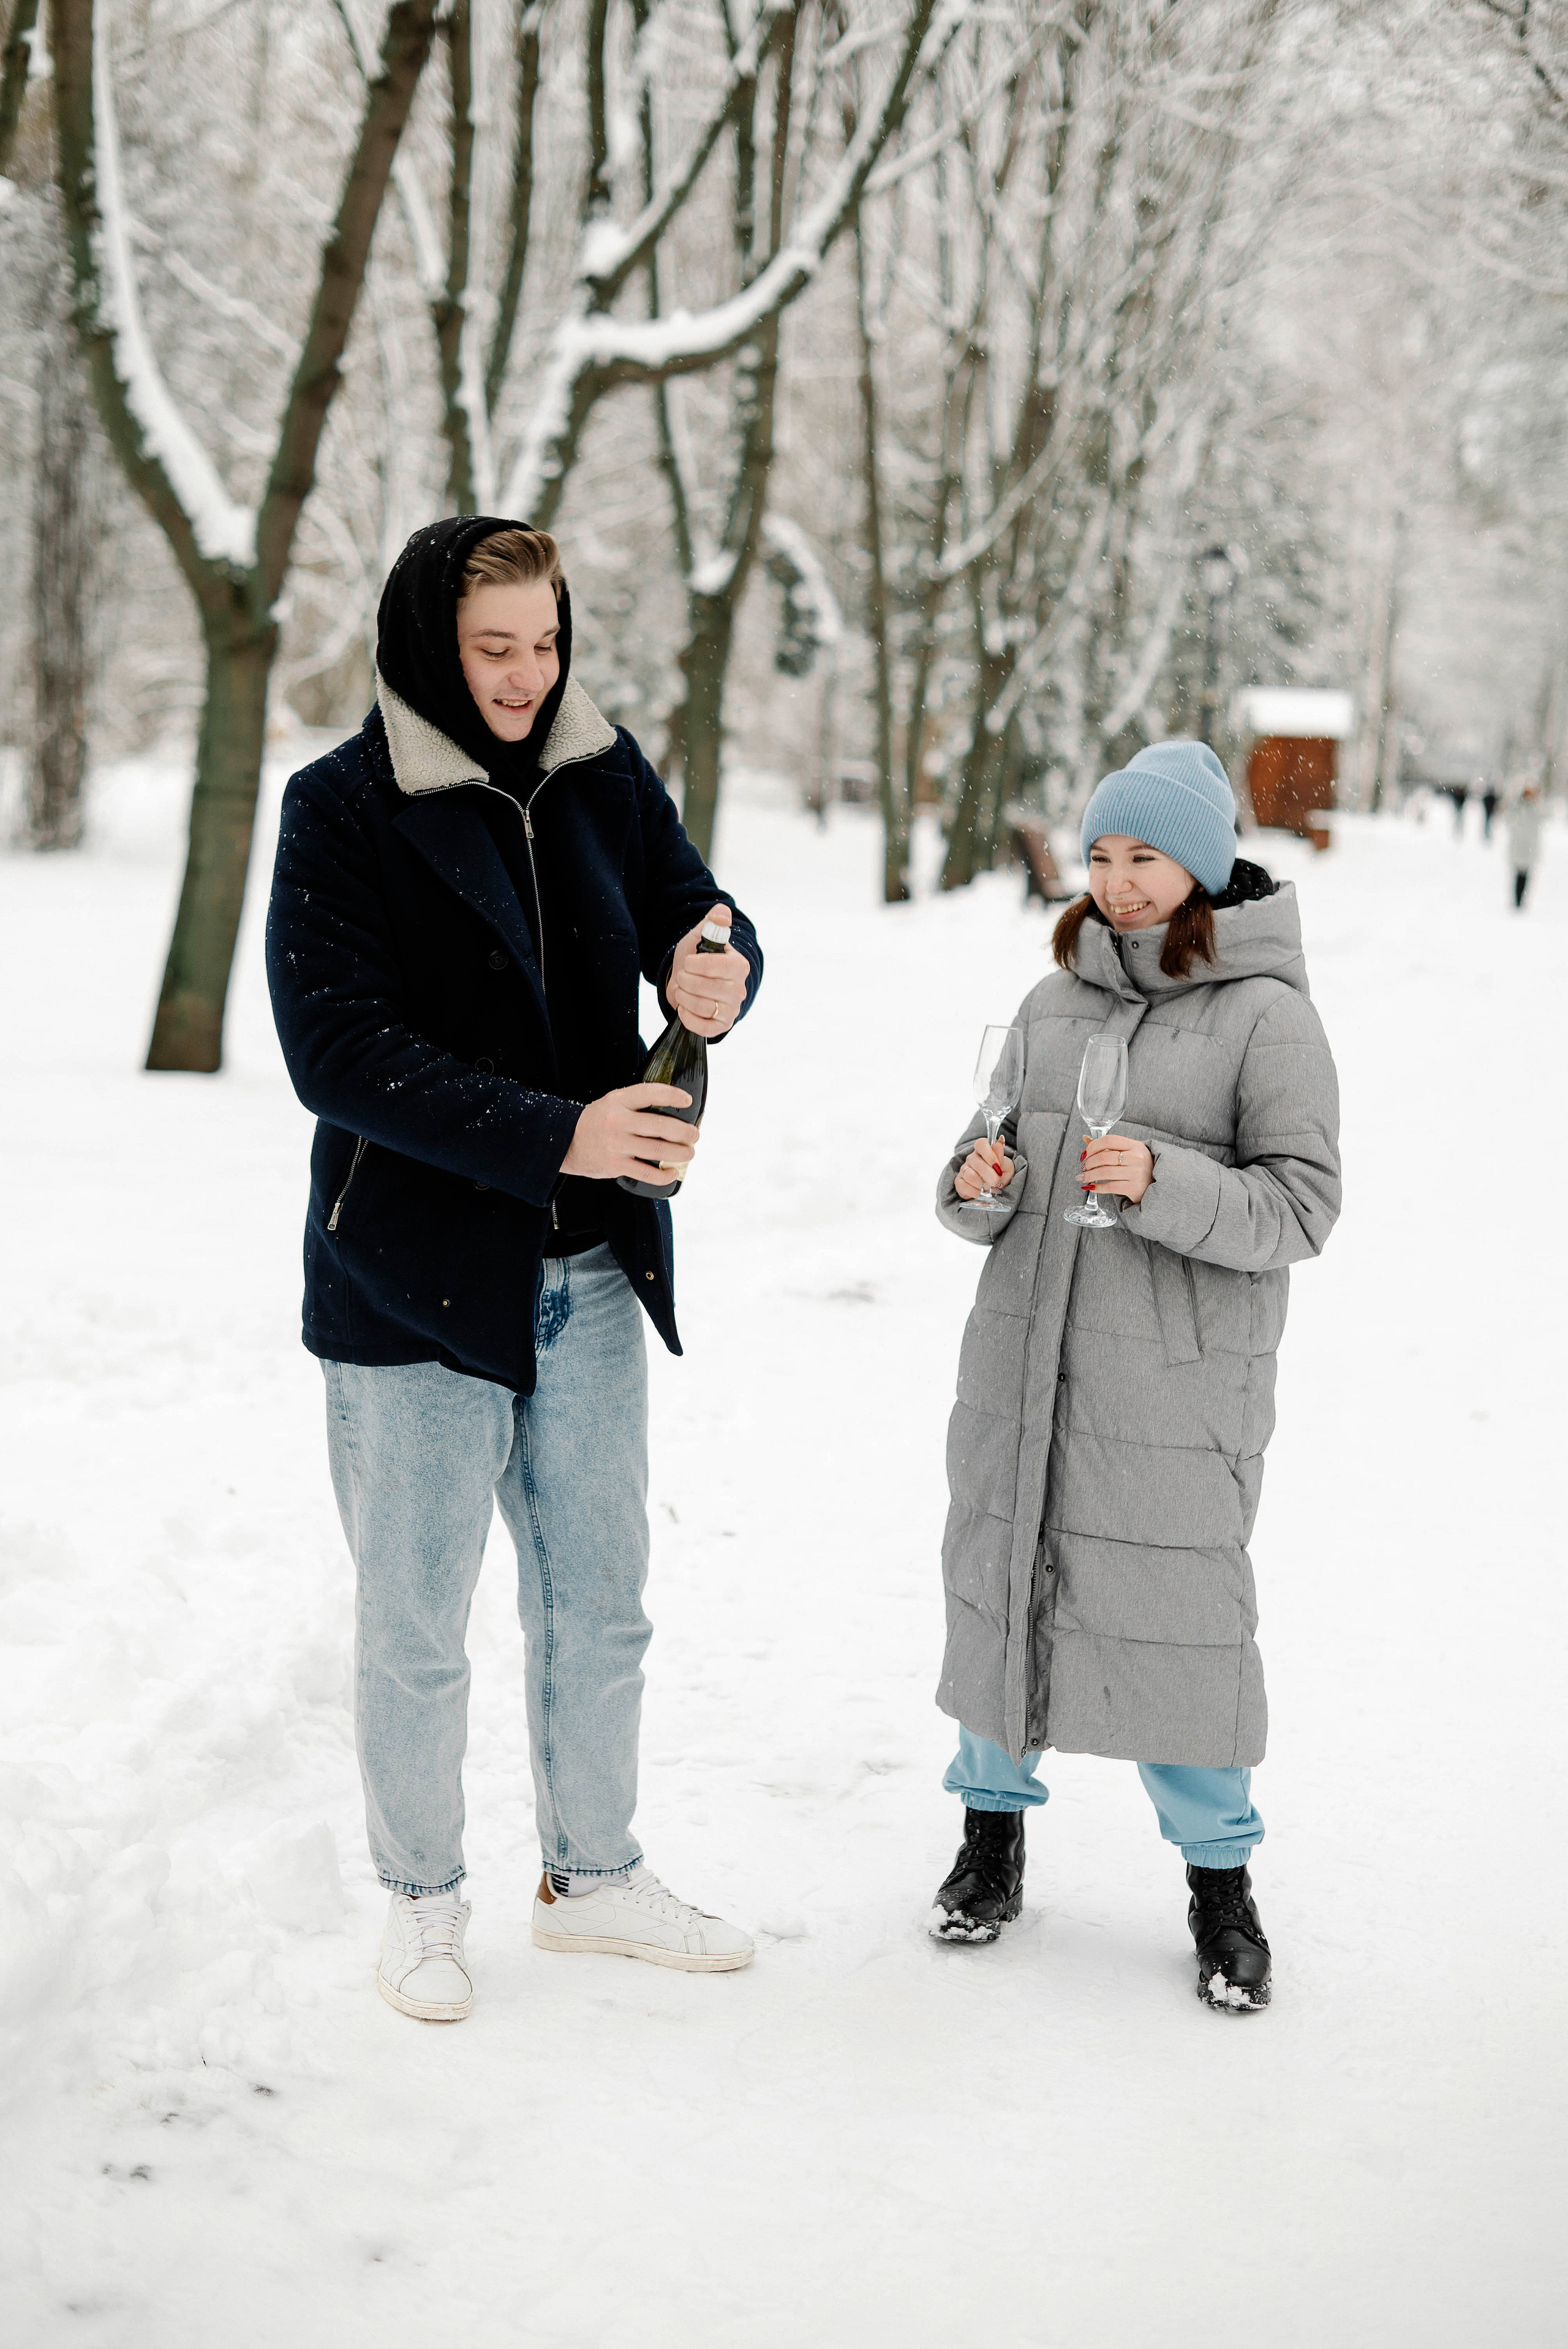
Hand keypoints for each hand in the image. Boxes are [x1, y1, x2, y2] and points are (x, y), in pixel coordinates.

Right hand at [562, 1084, 696, 1180]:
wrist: (565, 1142)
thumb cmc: (596, 1121)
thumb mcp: (612, 1102)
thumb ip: (636, 1102)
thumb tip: (672, 1108)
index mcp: (618, 1101)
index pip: (650, 1093)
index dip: (672, 1095)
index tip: (687, 1101)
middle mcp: (618, 1121)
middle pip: (661, 1126)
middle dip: (685, 1132)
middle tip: (694, 1135)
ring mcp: (617, 1145)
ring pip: (658, 1151)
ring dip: (680, 1154)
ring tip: (689, 1153)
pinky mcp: (615, 1165)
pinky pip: (647, 1173)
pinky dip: (664, 1176)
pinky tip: (672, 1173)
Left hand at [667, 903, 748, 1036]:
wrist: (690, 984)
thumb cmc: (697, 960)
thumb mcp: (701, 937)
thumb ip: (712, 924)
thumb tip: (721, 912)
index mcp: (738, 965)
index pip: (714, 965)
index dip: (693, 964)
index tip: (688, 961)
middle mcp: (739, 989)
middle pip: (705, 987)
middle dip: (685, 980)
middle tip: (682, 976)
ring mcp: (732, 1009)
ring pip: (702, 1007)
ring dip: (683, 997)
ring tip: (681, 990)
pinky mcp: (722, 1026)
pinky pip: (704, 1028)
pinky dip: (688, 1017)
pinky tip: (683, 1007)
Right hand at [954, 1138, 1015, 1200]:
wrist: (994, 1191)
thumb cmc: (999, 1176)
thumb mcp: (1006, 1167)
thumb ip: (1002, 1158)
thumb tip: (999, 1143)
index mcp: (983, 1151)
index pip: (981, 1143)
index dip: (989, 1154)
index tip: (997, 1166)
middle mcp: (971, 1158)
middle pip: (976, 1162)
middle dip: (990, 1175)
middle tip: (997, 1183)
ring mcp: (964, 1170)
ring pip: (970, 1175)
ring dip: (982, 1184)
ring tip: (988, 1188)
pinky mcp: (959, 1182)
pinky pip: (964, 1187)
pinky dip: (975, 1192)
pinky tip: (980, 1192)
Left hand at [1080, 1132, 1152, 1203]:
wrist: (1155, 1186)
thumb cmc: (1138, 1167)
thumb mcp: (1129, 1153)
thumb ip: (1109, 1147)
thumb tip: (1085, 1139)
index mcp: (1136, 1145)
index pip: (1109, 1140)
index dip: (1093, 1146)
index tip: (1085, 1154)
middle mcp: (1137, 1158)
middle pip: (1104, 1157)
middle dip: (1089, 1163)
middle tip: (1084, 1167)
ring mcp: (1136, 1173)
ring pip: (1104, 1172)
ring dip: (1089, 1175)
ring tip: (1084, 1177)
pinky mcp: (1133, 1187)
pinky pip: (1109, 1187)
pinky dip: (1097, 1187)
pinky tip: (1091, 1186)